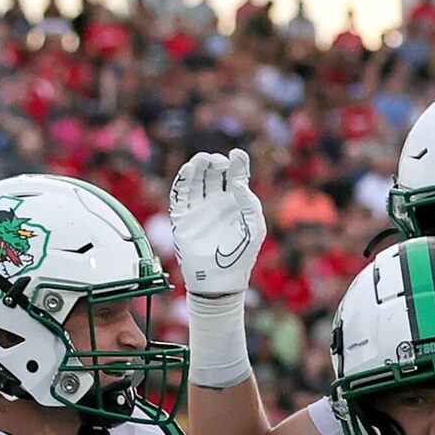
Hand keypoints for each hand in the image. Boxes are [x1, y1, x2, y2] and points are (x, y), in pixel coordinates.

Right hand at [168, 149, 265, 297]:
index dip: (237, 162)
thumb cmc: (241, 256)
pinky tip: (189, 170)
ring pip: (197, 178)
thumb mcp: (253, 228)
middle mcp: (217, 201)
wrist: (219, 279)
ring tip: (205, 160)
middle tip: (219, 162)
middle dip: (216, 162)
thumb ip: (249, 202)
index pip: (236, 175)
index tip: (236, 155)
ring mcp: (199, 207)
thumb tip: (238, 181)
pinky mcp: (183, 215)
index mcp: (236, 203)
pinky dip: (183, 179)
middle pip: (214, 172)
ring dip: (199, 165)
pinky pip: (181, 192)